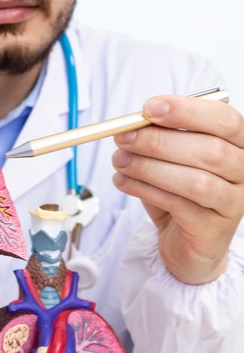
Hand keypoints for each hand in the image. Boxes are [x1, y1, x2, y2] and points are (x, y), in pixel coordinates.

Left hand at [112, 95, 243, 283]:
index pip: (223, 119)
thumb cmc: (180, 196)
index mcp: (239, 145)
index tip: (148, 108)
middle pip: (209, 149)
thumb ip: (162, 141)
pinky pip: (177, 204)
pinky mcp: (213, 228)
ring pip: (194, 180)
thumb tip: (133, 124)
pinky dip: (145, 190)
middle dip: (158, 141)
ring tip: (119, 161)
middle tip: (123, 138)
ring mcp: (233, 202)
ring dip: (148, 167)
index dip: (185, 111)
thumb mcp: (172, 162)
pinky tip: (122, 181)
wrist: (188, 244)